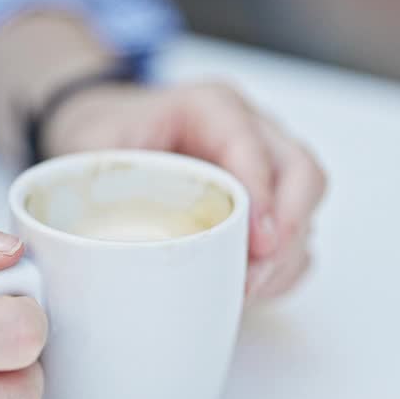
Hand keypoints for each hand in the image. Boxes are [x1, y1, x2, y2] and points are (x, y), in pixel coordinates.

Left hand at [44, 81, 326, 300]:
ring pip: (307, 205)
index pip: (252, 145)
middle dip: (287, 230)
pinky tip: (253, 289)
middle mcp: (251, 129)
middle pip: (302, 172)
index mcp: (210, 107)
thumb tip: (104, 242)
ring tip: (248, 292)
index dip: (263, 196)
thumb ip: (104, 182)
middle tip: (255, 278)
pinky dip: (284, 266)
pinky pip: (297, 234)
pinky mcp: (269, 201)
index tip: (258, 244)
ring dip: (287, 255)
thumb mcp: (92, 147)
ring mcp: (267, 165)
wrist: (107, 135)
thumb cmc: (104, 136)